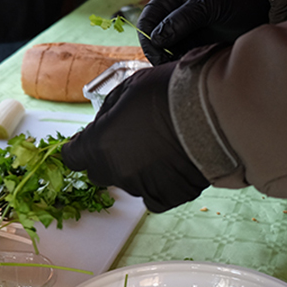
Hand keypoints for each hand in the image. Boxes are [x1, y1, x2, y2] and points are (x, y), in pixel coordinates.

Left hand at [61, 64, 208, 212]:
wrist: (214, 112)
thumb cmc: (169, 92)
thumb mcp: (128, 88)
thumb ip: (107, 113)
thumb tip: (104, 124)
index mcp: (98, 145)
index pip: (72, 157)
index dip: (79, 148)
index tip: (87, 142)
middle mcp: (115, 172)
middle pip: (98, 172)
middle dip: (106, 157)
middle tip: (129, 139)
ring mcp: (141, 187)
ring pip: (128, 183)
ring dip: (135, 169)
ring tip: (160, 147)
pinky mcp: (168, 197)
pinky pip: (154, 196)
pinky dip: (159, 184)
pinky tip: (171, 166)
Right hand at [137, 0, 269, 64]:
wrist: (263, 4)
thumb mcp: (209, 2)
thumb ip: (181, 19)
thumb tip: (156, 38)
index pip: (148, 19)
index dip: (148, 38)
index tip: (159, 53)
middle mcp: (173, 11)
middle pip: (153, 37)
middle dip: (158, 52)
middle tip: (169, 64)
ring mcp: (183, 28)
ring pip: (164, 49)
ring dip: (169, 59)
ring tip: (182, 64)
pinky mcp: (193, 43)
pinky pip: (179, 56)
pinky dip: (181, 62)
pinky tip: (190, 64)